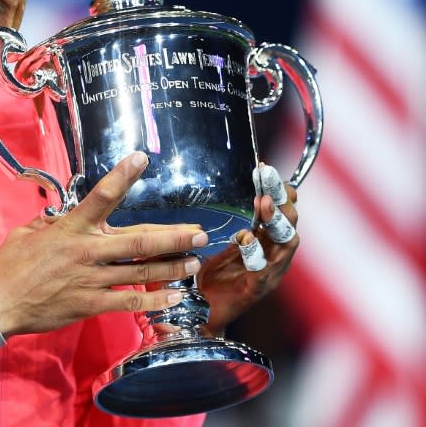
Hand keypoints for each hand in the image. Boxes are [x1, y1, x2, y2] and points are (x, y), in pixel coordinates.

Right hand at [0, 152, 206, 336]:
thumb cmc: (10, 265)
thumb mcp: (29, 232)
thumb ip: (52, 222)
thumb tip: (65, 216)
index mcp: (72, 227)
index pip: (102, 196)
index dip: (123, 175)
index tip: (141, 158)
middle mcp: (88, 251)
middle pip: (140, 240)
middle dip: (174, 236)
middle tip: (200, 233)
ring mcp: (92, 279)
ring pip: (142, 271)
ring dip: (172, 266)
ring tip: (195, 262)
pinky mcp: (91, 304)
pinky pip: (129, 301)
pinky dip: (154, 299)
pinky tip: (174, 296)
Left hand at [197, 169, 298, 335]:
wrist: (197, 316)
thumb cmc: (207, 280)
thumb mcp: (217, 245)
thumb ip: (225, 226)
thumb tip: (225, 196)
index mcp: (265, 244)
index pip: (281, 213)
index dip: (278, 191)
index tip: (265, 170)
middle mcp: (273, 257)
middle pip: (289, 223)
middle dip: (282, 199)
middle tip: (269, 180)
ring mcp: (269, 274)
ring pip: (287, 244)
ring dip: (276, 222)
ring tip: (264, 204)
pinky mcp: (256, 291)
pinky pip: (263, 269)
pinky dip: (256, 253)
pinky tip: (245, 238)